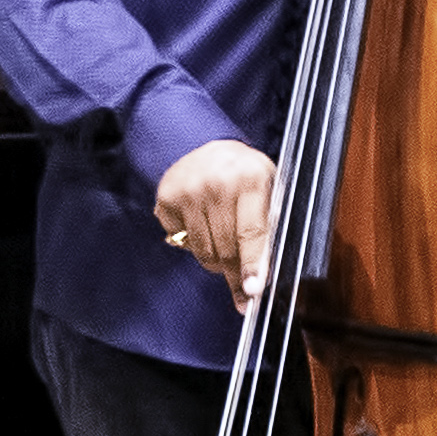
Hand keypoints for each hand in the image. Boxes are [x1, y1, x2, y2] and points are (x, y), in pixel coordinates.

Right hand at [154, 139, 277, 310]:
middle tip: (243, 288)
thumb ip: (269, 228)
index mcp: (251, 179)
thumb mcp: (268, 190)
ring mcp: (189, 190)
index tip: (252, 290)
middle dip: (235, 273)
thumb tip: (260, 276)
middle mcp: (217, 182)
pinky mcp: (167, 198)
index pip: (251, 232)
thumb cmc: (245, 175)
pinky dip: (194, 243)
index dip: (252, 264)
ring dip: (216, 260)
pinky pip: (183, 242)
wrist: (208, 145)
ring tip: (224, 244)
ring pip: (204, 251)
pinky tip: (203, 224)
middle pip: (226, 248)